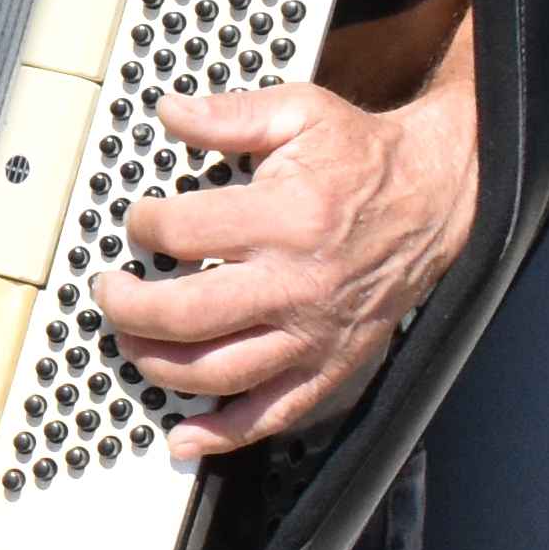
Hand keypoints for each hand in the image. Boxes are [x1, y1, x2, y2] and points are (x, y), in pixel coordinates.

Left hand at [92, 81, 482, 456]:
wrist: (437, 198)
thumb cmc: (365, 159)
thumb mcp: (301, 113)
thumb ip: (232, 115)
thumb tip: (171, 112)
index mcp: (286, 217)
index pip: (180, 234)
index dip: (142, 226)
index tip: (139, 222)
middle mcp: (297, 283)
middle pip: (185, 315)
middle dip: (128, 308)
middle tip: (111, 293)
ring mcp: (313, 332)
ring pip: (217, 372)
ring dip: (158, 366)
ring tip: (133, 344)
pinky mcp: (331, 364)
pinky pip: (273, 414)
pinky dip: (224, 434)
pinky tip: (184, 436)